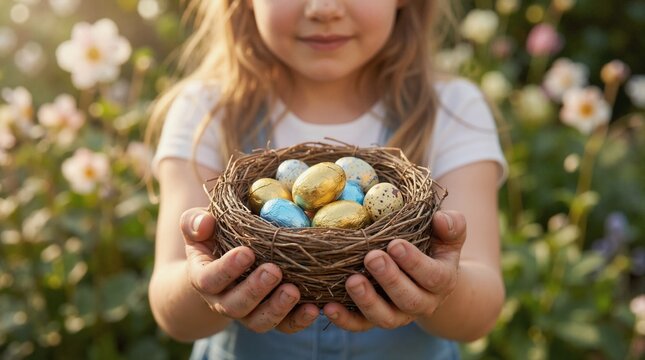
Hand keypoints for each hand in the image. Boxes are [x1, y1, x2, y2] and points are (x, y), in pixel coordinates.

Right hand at [180, 208, 319, 333]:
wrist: (220, 269)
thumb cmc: (211, 240)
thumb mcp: (198, 228)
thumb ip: (194, 222)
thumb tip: (205, 222)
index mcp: (203, 278)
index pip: (209, 279)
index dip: (227, 269)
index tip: (246, 252)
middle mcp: (223, 301)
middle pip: (236, 305)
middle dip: (256, 289)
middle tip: (274, 270)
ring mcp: (248, 312)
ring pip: (260, 321)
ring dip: (277, 308)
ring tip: (294, 291)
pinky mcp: (271, 317)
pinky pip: (284, 326)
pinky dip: (299, 320)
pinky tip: (315, 307)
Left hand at [322, 210, 465, 330]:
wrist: (428, 281)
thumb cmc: (434, 249)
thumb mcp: (447, 236)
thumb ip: (451, 226)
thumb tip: (441, 218)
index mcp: (442, 282)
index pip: (433, 276)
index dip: (414, 263)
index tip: (395, 244)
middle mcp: (422, 303)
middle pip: (408, 299)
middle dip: (390, 279)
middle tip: (372, 258)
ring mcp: (398, 314)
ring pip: (385, 318)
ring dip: (367, 301)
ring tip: (352, 281)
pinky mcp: (374, 319)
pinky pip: (360, 326)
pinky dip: (344, 319)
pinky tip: (327, 306)